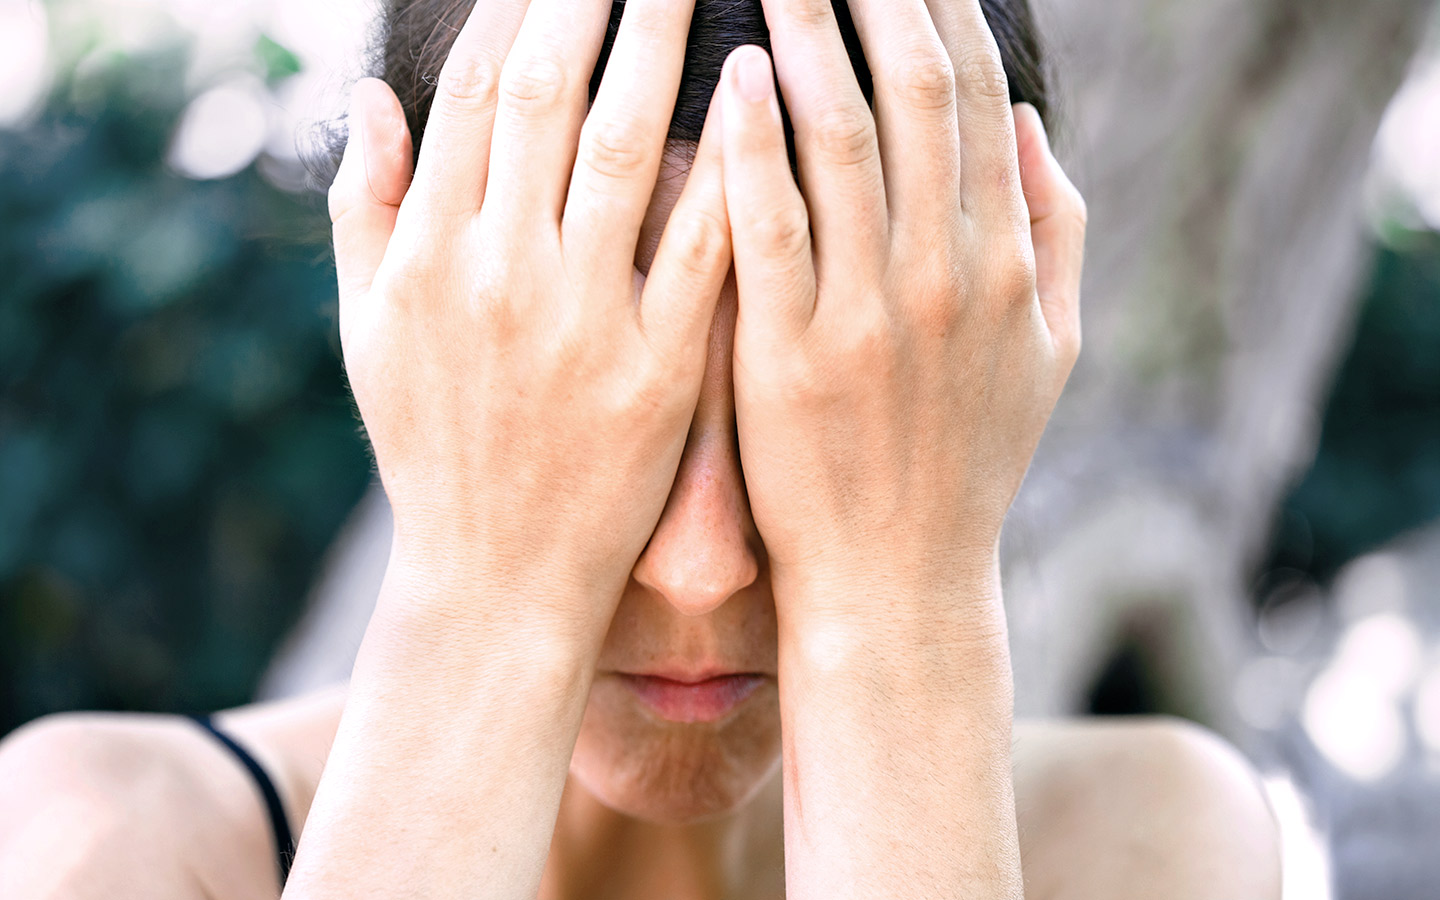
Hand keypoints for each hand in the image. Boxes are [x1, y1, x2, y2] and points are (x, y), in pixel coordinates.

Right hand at [326, 0, 731, 646]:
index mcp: (426, 254)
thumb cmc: (433, 451)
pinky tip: (761, 99)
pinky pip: (698, 251)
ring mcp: (579, 322)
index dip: (520, 4)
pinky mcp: (655, 372)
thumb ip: (365, 210)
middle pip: (549, 93)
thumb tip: (369, 97)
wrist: (495, 581)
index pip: (476, 91)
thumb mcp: (369, 334)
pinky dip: (728, 169)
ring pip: (623, 149)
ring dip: (662, 48)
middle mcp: (496, 274)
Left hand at [720, 0, 1085, 621]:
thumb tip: (1033, 127)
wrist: (898, 580)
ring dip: (810, 38)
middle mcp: (946, 275)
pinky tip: (735, 76)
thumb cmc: (967, 463)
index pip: (976, 99)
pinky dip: (756, 147)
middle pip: (916, 94)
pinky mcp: (791, 357)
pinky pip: (773, 228)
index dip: (944, 7)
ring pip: (844, 142)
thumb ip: (1056, 235)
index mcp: (1004, 264)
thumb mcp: (1050, 354)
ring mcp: (868, 315)